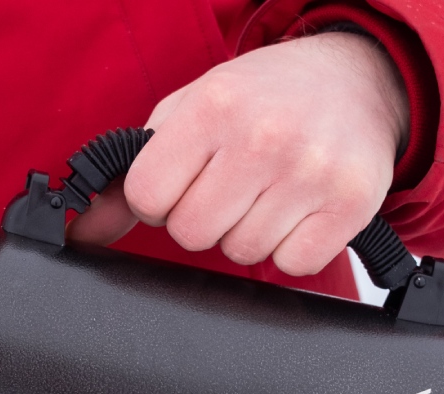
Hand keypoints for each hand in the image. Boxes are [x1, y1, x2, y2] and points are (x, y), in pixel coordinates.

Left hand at [69, 32, 408, 275]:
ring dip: (248, 233)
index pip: (148, 198)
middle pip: (192, 233)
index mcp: (214, 106)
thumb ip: (134, 171)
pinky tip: (298, 211)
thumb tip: (83, 234)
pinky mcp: (352, 204)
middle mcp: (264, 136)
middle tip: (229, 188)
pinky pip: (292, 265)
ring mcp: (312, 172)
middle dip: (203, 219)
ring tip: (269, 192)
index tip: (182, 184)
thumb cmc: (264, 98)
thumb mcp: (192, 111)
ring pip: (242, 253)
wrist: (359, 79)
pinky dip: (291, 249)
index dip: (158, 201)